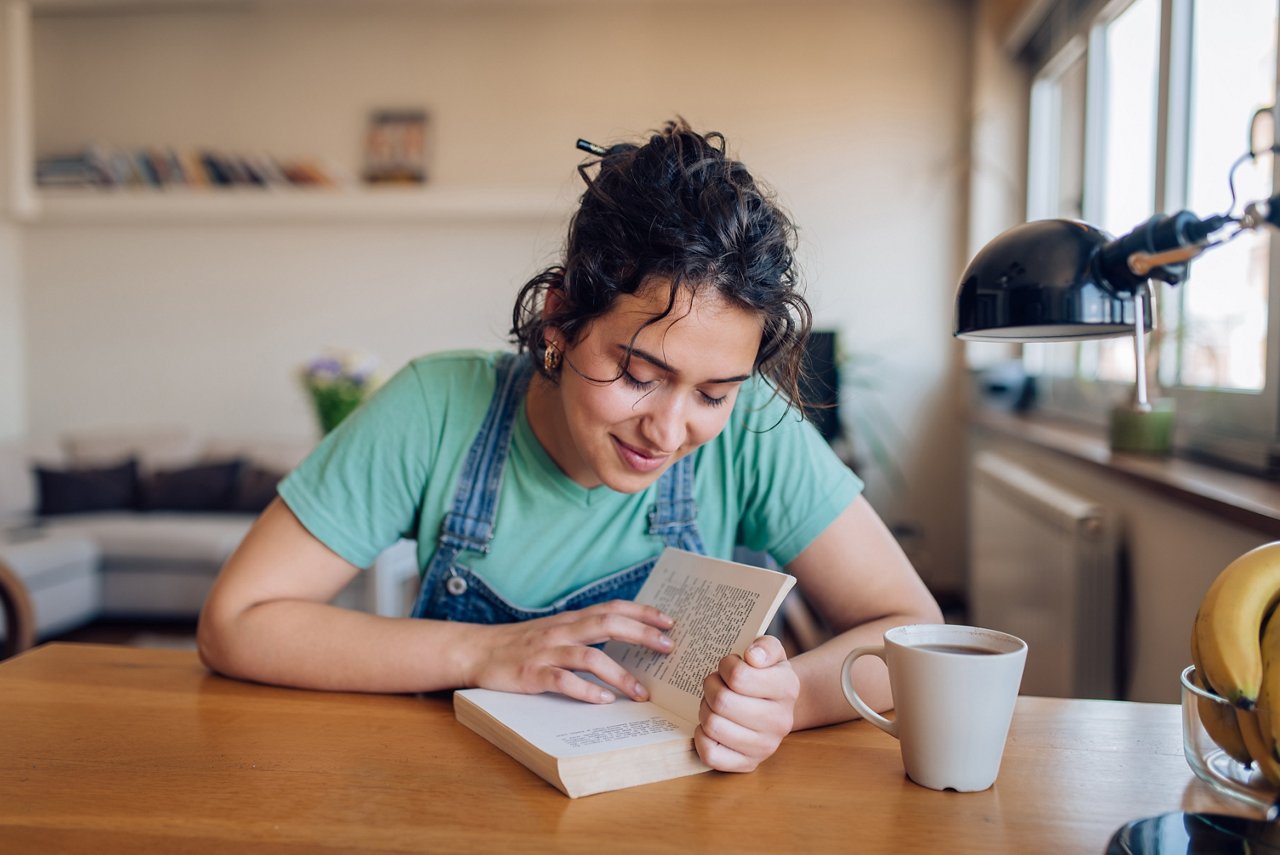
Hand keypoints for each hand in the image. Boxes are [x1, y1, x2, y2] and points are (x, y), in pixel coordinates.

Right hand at [463, 600, 673, 703]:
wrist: (476, 651)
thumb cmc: (521, 644)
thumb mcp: (556, 630)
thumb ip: (585, 631)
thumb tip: (627, 636)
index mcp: (570, 620)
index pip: (612, 608)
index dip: (642, 612)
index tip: (669, 621)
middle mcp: (561, 631)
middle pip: (607, 624)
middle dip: (640, 634)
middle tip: (668, 648)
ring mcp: (546, 652)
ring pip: (589, 656)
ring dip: (619, 674)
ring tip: (641, 693)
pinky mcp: (531, 674)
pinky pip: (562, 682)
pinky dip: (584, 691)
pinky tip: (602, 702)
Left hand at [694, 635, 798, 771]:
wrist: (777, 705)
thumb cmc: (766, 674)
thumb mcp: (771, 652)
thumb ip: (764, 646)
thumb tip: (752, 657)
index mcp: (787, 688)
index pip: (739, 676)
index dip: (726, 666)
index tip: (729, 665)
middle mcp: (780, 721)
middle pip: (722, 701)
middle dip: (711, 687)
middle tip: (716, 683)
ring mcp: (765, 747)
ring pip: (713, 725)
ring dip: (705, 709)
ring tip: (715, 703)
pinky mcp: (748, 764)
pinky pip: (710, 754)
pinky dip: (701, 737)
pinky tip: (710, 724)